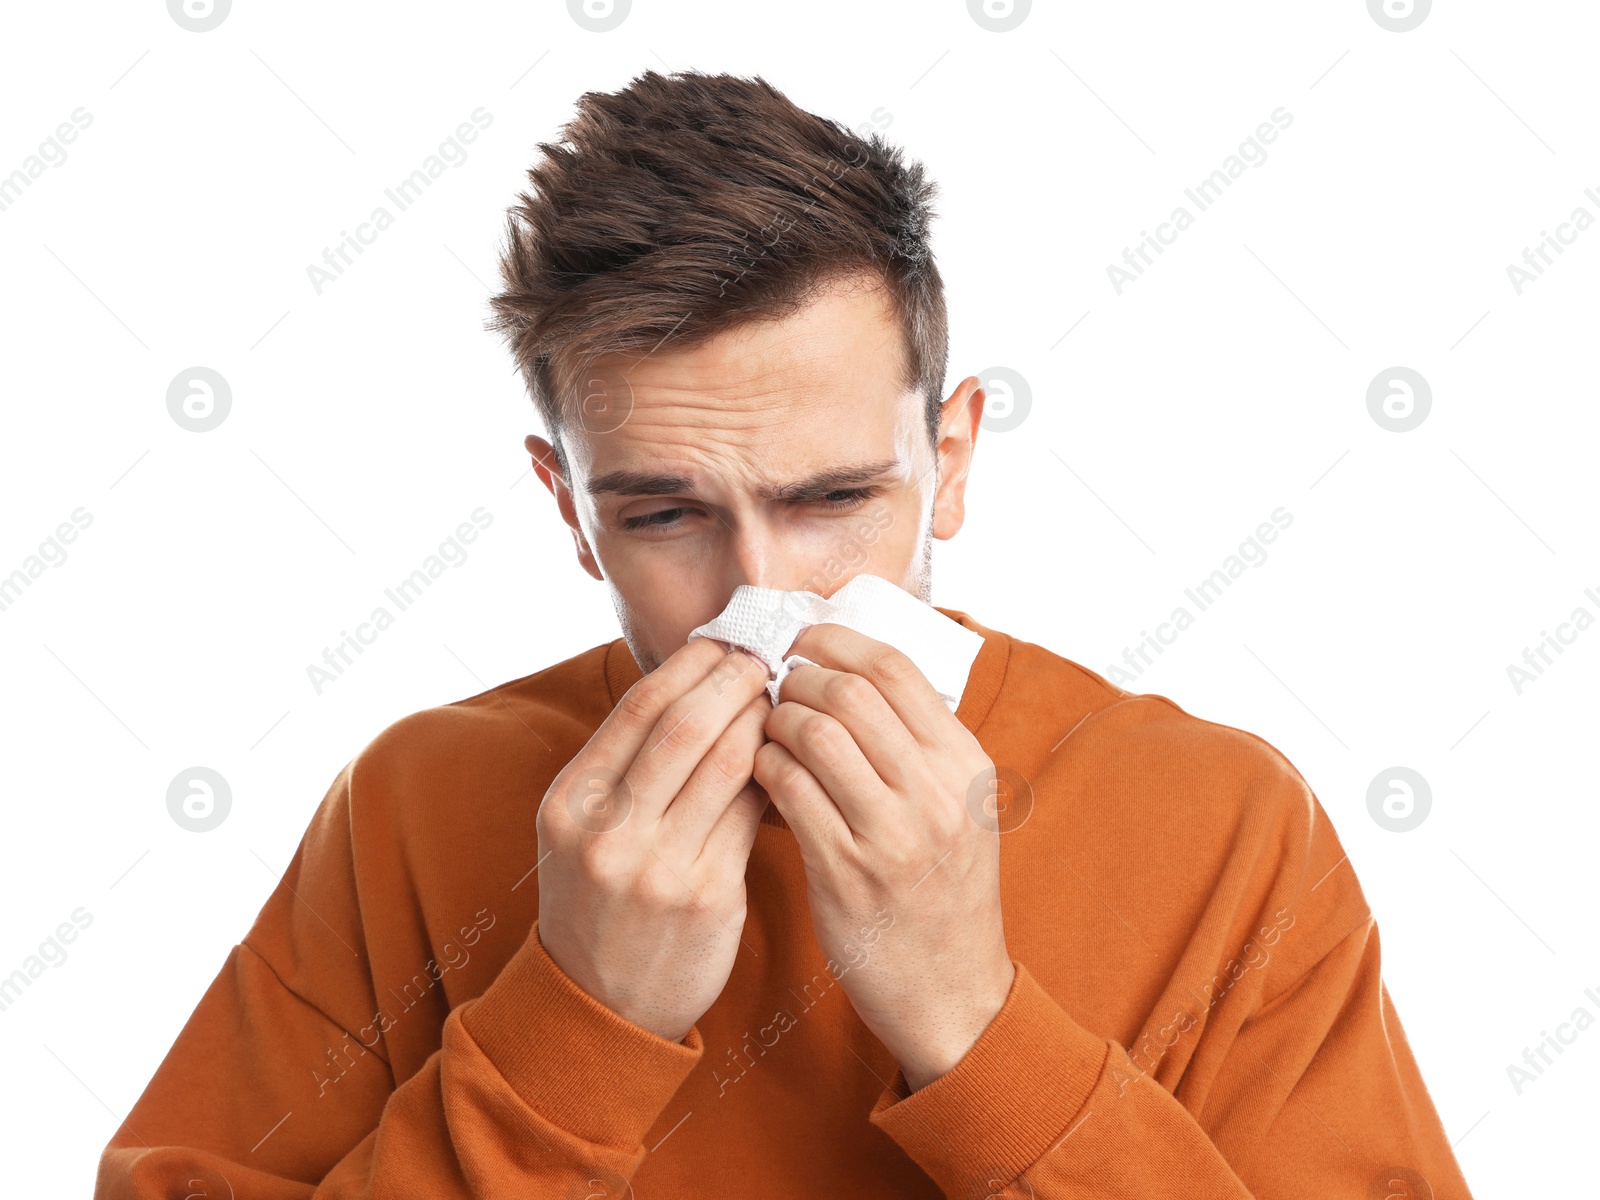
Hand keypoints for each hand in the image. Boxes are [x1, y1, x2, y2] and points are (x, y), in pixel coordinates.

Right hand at [535, 638, 773, 1042]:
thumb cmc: (600, 903)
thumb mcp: (582, 832)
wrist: (599, 1006)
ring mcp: (655, 866)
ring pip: (726, 764)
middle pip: (684, 726)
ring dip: (763, 721)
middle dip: (734, 681)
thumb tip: (695, 688)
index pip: (637, 708)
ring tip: (784, 700)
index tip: (724, 643)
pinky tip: (791, 757)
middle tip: (768, 658)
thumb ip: (623, 768)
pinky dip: (775, 775)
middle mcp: (607, 830)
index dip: (689, 666)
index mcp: (570, 802)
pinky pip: (751, 815)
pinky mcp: (705, 896)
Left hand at [752, 623, 1014, 1091]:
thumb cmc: (942, 891)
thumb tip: (852, 669)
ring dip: (773, 722)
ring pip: (813, 735)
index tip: (802, 643)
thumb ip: (918, 744)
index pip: (895, 668)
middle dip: (796, 679)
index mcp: (965, 764)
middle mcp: (936, 793)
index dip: (836, 643)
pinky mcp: (846, 873)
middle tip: (772, 687)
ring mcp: (892, 834)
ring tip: (765, 731)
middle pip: (848, 692)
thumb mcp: (959, 808)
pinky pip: (789, 790)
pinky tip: (761, 773)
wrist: (952, 993)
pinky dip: (764, 768)